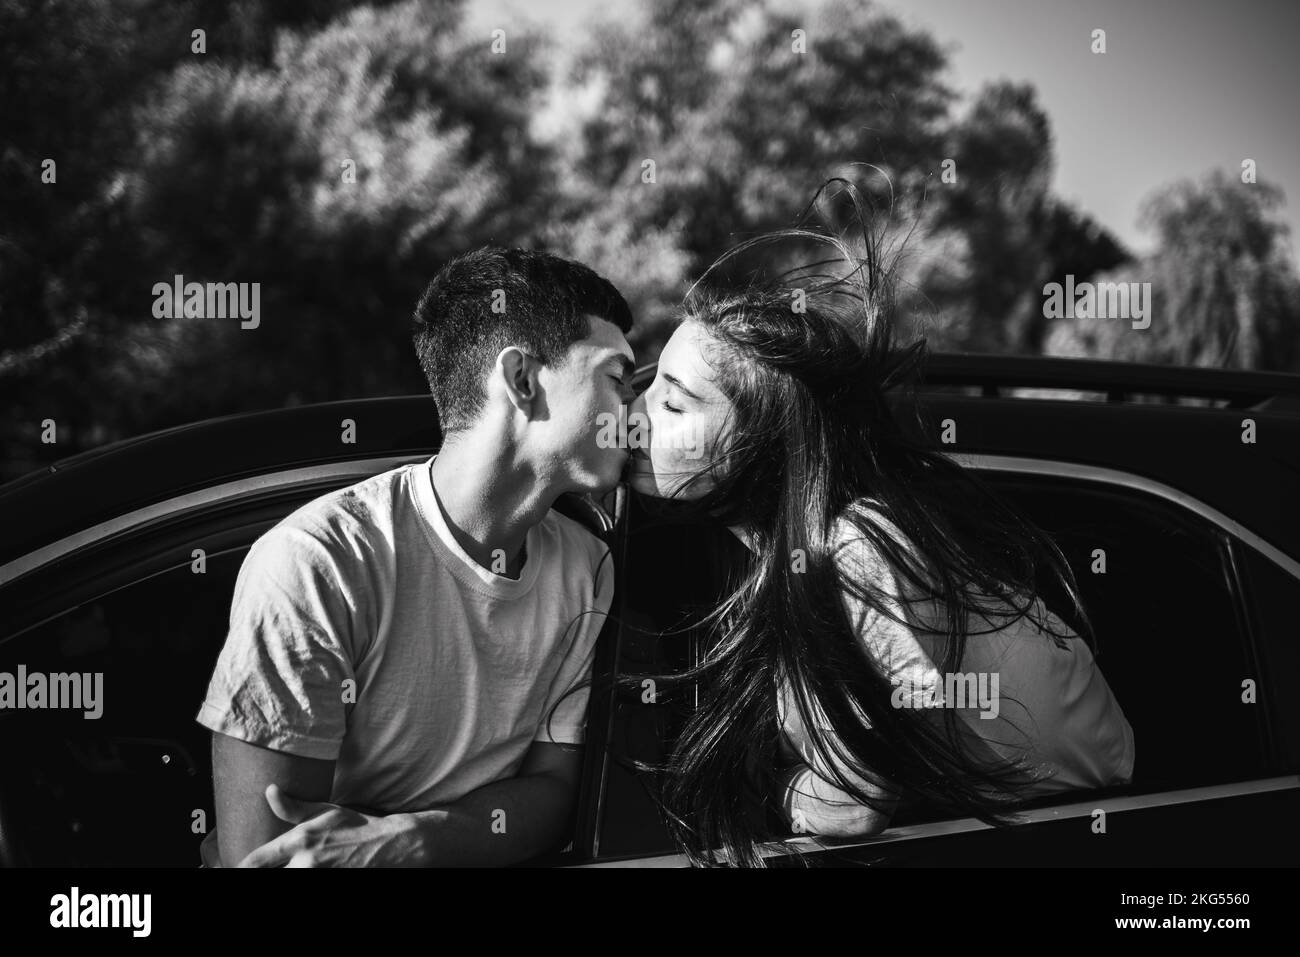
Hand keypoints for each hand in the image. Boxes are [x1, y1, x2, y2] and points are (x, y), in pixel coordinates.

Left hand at [237, 784, 426, 866]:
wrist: (389, 844)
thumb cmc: (355, 826)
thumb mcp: (324, 811)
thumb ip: (292, 807)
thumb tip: (269, 790)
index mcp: (300, 840)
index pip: (257, 860)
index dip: (240, 867)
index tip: (229, 867)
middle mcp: (305, 862)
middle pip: (270, 875)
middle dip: (264, 872)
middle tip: (261, 868)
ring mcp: (319, 876)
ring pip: (286, 882)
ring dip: (285, 876)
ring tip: (292, 869)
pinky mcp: (332, 884)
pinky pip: (306, 893)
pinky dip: (301, 879)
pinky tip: (305, 873)